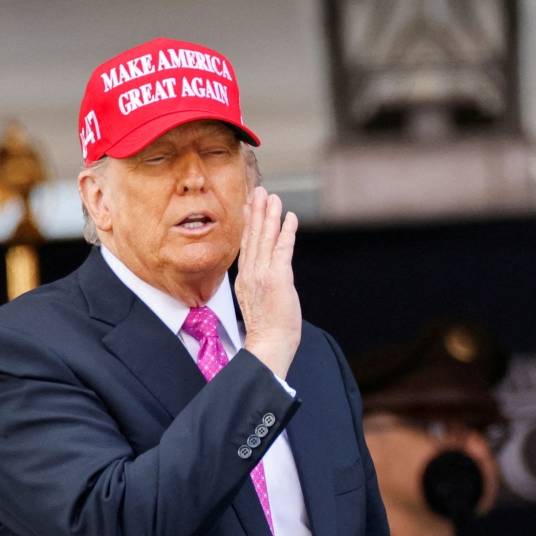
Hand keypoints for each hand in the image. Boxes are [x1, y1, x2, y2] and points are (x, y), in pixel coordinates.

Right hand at [235, 187, 301, 379]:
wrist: (268, 345)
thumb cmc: (267, 331)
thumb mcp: (257, 303)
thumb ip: (258, 285)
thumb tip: (265, 277)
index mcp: (244, 279)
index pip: (246, 245)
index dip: (248, 224)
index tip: (249, 206)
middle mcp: (250, 273)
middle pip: (253, 236)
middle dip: (257, 211)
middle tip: (259, 191)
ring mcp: (263, 274)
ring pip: (265, 238)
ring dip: (270, 215)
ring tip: (273, 197)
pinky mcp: (278, 278)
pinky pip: (282, 249)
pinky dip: (286, 232)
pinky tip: (290, 218)